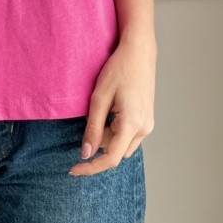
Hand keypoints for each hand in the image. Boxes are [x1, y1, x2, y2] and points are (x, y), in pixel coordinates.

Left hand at [69, 36, 156, 175]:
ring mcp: (148, 124)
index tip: (74, 170)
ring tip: (104, 107)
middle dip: (99, 141)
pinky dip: (116, 129)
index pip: (110, 158)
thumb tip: (86, 154)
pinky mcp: (147, 119)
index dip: (91, 167)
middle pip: (115, 150)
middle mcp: (144, 128)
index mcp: (132, 124)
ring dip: (108, 135)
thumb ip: (93, 128)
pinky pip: (128, 134)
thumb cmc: (118, 70)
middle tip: (92, 115)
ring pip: (122, 143)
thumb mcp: (99, 98)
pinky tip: (112, 108)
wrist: (139, 52)